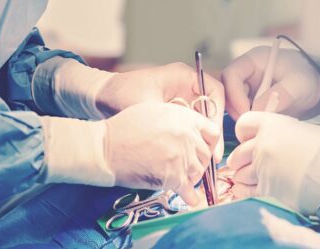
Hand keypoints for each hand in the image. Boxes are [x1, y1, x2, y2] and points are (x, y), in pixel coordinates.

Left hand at [97, 62, 225, 161]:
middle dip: (213, 133)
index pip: (214, 90)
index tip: (214, 133)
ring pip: (202, 121)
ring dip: (203, 140)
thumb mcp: (148, 106)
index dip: (218, 112)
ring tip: (204, 162)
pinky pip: (190, 128)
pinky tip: (190, 158)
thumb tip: (189, 136)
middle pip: (211, 109)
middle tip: (213, 156)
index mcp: (183, 76)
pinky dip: (192, 142)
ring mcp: (181, 100)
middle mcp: (186, 87)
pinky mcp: (174, 114)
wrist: (101, 97)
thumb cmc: (121, 94)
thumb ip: (169, 119)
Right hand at [105, 102, 220, 205]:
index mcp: (184, 118)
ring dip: (192, 177)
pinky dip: (190, 196)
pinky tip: (189, 198)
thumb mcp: (155, 111)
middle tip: (189, 166)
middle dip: (199, 162)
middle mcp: (187, 136)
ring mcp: (181, 157)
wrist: (107, 147)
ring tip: (182, 179)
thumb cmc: (124, 129)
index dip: (209, 143)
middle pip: (206, 154)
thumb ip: (177, 120)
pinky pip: (188, 190)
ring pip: (198, 172)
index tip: (204, 149)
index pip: (212, 132)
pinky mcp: (173, 176)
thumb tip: (187, 131)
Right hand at [222, 47, 319, 119]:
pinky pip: (243, 111)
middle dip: (235, 108)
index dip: (234, 94)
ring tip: (257, 126)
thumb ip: (278, 95)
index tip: (247, 112)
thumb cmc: (310, 78)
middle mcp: (248, 72)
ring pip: (233, 103)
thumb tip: (257, 110)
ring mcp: (250, 87)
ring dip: (241, 116)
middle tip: (248, 123)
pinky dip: (248, 120)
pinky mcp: (254, 100)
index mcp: (255, 60)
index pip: (231, 74)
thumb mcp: (298, 85)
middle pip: (227, 90)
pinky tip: (259, 127)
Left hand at [227, 111, 319, 214]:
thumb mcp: (301, 129)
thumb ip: (278, 132)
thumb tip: (266, 139)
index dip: (244, 133)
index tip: (249, 140)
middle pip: (237, 154)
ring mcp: (263, 169)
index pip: (242, 124)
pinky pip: (245, 193)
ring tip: (256, 180)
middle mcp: (263, 145)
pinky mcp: (267, 191)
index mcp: (272, 125)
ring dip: (244, 178)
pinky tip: (256, 191)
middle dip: (241, 160)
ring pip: (239, 175)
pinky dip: (247, 192)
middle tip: (250, 165)